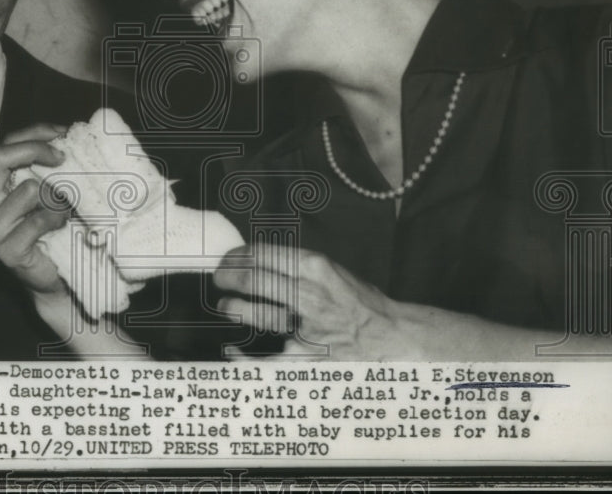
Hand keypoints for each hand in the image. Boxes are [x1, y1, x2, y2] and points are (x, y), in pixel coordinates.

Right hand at [0, 123, 69, 294]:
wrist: (54, 274)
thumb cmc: (51, 225)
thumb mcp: (49, 188)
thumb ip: (49, 164)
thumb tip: (68, 132)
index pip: (6, 144)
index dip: (35, 133)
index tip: (64, 133)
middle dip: (35, 149)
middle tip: (63, 158)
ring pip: (27, 189)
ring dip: (55, 196)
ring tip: (63, 208)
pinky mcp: (6, 250)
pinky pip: (38, 220)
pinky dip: (56, 219)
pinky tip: (60, 225)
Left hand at [213, 244, 415, 359]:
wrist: (393, 335)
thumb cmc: (362, 303)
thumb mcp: (333, 271)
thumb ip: (300, 267)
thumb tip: (260, 261)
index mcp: (316, 266)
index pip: (263, 253)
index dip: (238, 255)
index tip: (229, 258)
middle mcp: (309, 292)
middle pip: (253, 279)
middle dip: (228, 276)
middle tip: (219, 277)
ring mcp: (307, 325)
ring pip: (257, 312)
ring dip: (234, 306)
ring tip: (226, 304)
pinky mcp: (307, 355)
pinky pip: (267, 358)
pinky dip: (245, 357)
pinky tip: (231, 352)